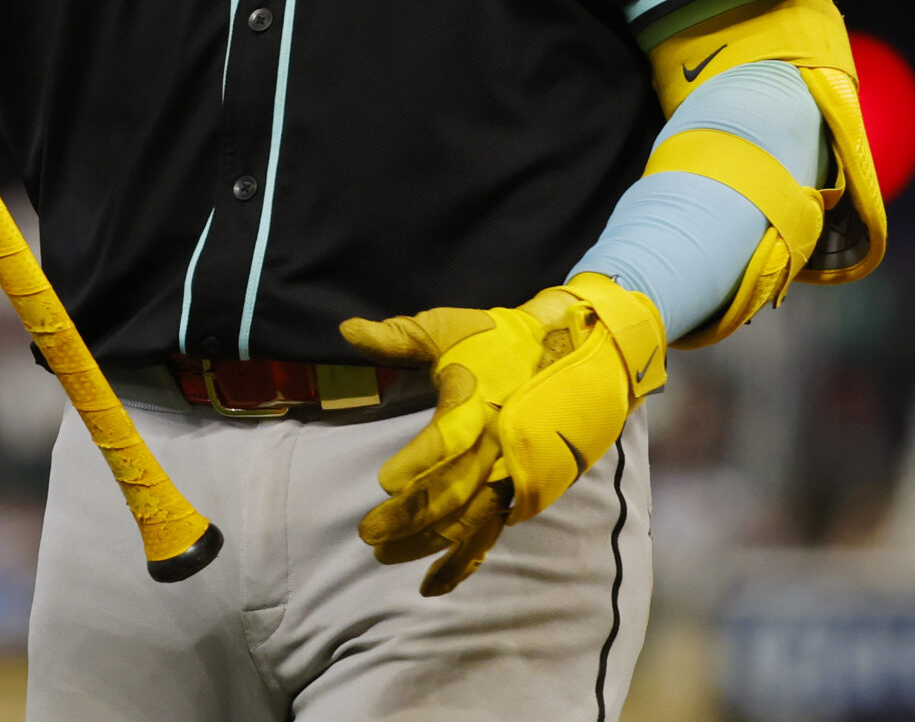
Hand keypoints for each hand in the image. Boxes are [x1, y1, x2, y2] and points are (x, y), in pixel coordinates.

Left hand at [341, 274, 664, 595]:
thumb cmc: (498, 342)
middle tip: (368, 534)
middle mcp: (500, 445)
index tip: (383, 482)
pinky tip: (431, 585)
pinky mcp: (520, 494)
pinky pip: (488, 534)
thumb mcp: (447, 329)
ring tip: (384, 556)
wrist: (568, 354)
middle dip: (410, 516)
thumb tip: (346, 330)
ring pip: (469, 521)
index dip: (419, 460)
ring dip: (428, 544)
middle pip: (455, 490)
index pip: (449, 438)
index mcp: (481, 403)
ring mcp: (513, 475)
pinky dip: (462, 563)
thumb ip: (397, 338)